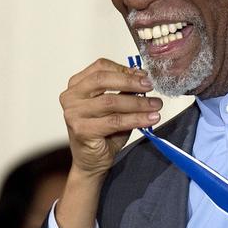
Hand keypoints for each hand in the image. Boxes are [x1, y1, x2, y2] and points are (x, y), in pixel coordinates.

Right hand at [59, 58, 161, 177]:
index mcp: (77, 85)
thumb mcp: (116, 105)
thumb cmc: (104, 131)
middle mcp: (71, 97)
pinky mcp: (81, 130)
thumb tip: (143, 78)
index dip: (124, 69)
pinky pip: (114, 121)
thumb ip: (124, 91)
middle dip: (131, 82)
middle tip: (150, 87)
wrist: (93, 160)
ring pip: (111, 101)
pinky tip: (150, 119)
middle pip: (103, 80)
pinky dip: (136, 119)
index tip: (144, 75)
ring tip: (156, 105)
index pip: (101, 67)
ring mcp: (73, 114)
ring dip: (138, 103)